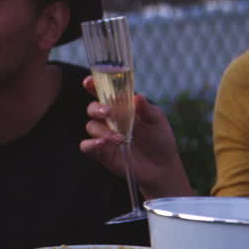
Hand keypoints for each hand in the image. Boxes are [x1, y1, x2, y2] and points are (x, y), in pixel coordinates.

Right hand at [79, 75, 195, 198]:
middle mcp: (109, 120)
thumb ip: (147, 109)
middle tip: (108, 112)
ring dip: (104, 130)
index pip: (103, 93)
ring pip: (91, 126)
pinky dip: (90, 144)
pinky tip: (103, 144)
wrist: (163, 166)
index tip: (89, 82)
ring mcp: (104, 136)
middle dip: (97, 108)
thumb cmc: (160, 139)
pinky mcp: (102, 153)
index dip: (93, 85)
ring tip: (121, 138)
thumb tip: (137, 97)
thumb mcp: (157, 121)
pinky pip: (86, 146)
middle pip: (92, 108)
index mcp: (121, 107)